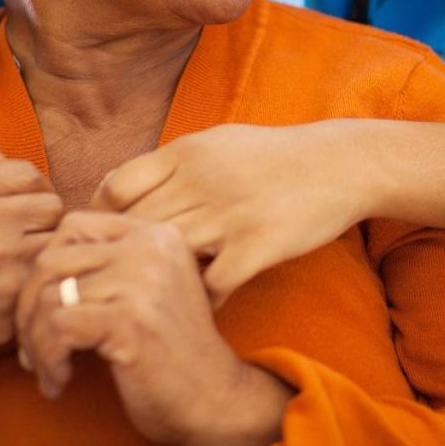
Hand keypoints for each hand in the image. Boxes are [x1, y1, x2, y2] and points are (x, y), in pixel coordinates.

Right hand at [0, 160, 61, 404]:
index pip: (26, 172)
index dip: (33, 188)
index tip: (29, 205)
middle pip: (51, 205)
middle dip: (44, 221)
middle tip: (31, 238)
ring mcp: (0, 259)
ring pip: (53, 243)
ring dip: (42, 254)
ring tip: (23, 266)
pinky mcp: (9, 298)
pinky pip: (43, 280)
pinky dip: (34, 286)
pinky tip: (15, 294)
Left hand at [16, 212, 290, 445]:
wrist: (211, 394)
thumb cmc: (170, 347)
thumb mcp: (151, 286)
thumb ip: (112, 263)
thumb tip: (38, 263)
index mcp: (156, 233)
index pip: (74, 225)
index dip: (47, 268)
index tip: (48, 307)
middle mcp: (150, 247)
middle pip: (51, 259)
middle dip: (28, 307)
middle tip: (34, 344)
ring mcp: (141, 280)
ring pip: (48, 297)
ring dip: (35, 342)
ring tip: (48, 368)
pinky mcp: (128, 320)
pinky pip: (57, 329)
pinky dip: (48, 361)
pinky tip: (60, 380)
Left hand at [89, 121, 368, 304]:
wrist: (341, 164)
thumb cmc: (275, 155)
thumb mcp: (219, 142)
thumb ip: (172, 162)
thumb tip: (118, 185)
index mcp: (188, 151)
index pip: (117, 187)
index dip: (103, 218)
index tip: (108, 240)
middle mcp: (202, 180)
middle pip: (136, 226)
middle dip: (123, 256)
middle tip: (122, 280)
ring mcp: (229, 214)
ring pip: (167, 256)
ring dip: (159, 280)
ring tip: (157, 297)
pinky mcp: (257, 246)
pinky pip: (210, 285)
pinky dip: (202, 299)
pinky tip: (203, 303)